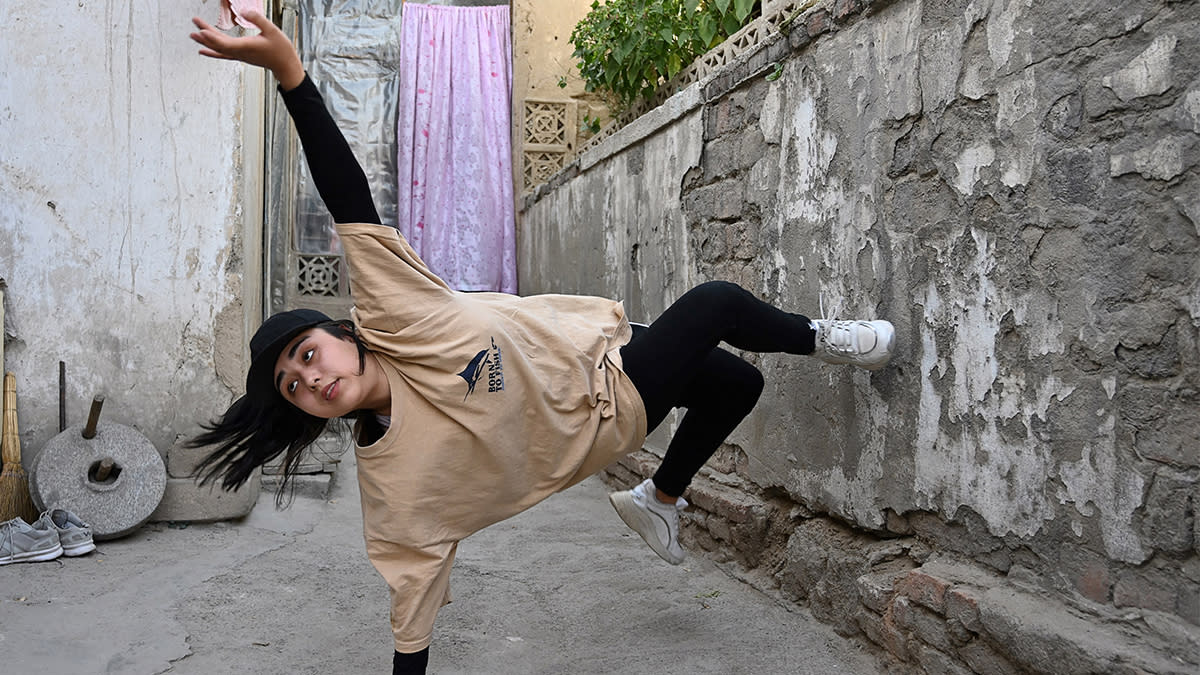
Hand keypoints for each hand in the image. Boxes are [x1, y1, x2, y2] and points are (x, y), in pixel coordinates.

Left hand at [190, 11, 304, 89]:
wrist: (286, 66)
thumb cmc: (281, 50)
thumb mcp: (272, 30)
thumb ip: (258, 19)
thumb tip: (244, 11)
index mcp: (246, 46)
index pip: (223, 43)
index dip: (211, 36)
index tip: (201, 28)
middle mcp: (240, 52)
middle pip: (217, 44)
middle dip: (205, 32)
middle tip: (195, 21)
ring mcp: (239, 55)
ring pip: (218, 49)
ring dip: (205, 42)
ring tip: (193, 34)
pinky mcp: (241, 56)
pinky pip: (223, 55)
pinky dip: (211, 52)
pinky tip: (203, 51)